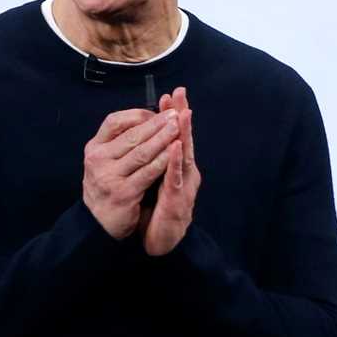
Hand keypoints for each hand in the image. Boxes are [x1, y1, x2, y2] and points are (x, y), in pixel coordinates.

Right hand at [82, 108, 183, 239]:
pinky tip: (175, 153)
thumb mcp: (105, 161)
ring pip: (142, 152)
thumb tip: (147, 119)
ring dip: (163, 139)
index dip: (137, 115)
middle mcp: (98, 160)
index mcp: (94, 147)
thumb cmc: (107, 186)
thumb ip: (120, 142)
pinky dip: (163, 160)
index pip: (114, 121)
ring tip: (178, 129)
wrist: (98, 222)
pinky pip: (148, 172)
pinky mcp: (123, 192)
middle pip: (131, 135)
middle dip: (156, 124)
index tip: (157, 113)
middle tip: (175, 114)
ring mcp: (110, 176)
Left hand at [140, 87, 201, 255]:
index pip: (176, 136)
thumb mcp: (157, 182)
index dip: (174, 115)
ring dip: (184, 133)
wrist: (163, 244)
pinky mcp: (177, 202)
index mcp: (178, 167)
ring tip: (183, 112)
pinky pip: (176, 179)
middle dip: (181, 115)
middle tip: (180, 92)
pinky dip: (176, 162)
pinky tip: (175, 146)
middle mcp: (184, 174)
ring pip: (185, 155)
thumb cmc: (159, 212)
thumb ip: (157, 162)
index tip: (170, 94)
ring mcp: (183, 187)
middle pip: (184, 139)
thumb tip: (151, 141)